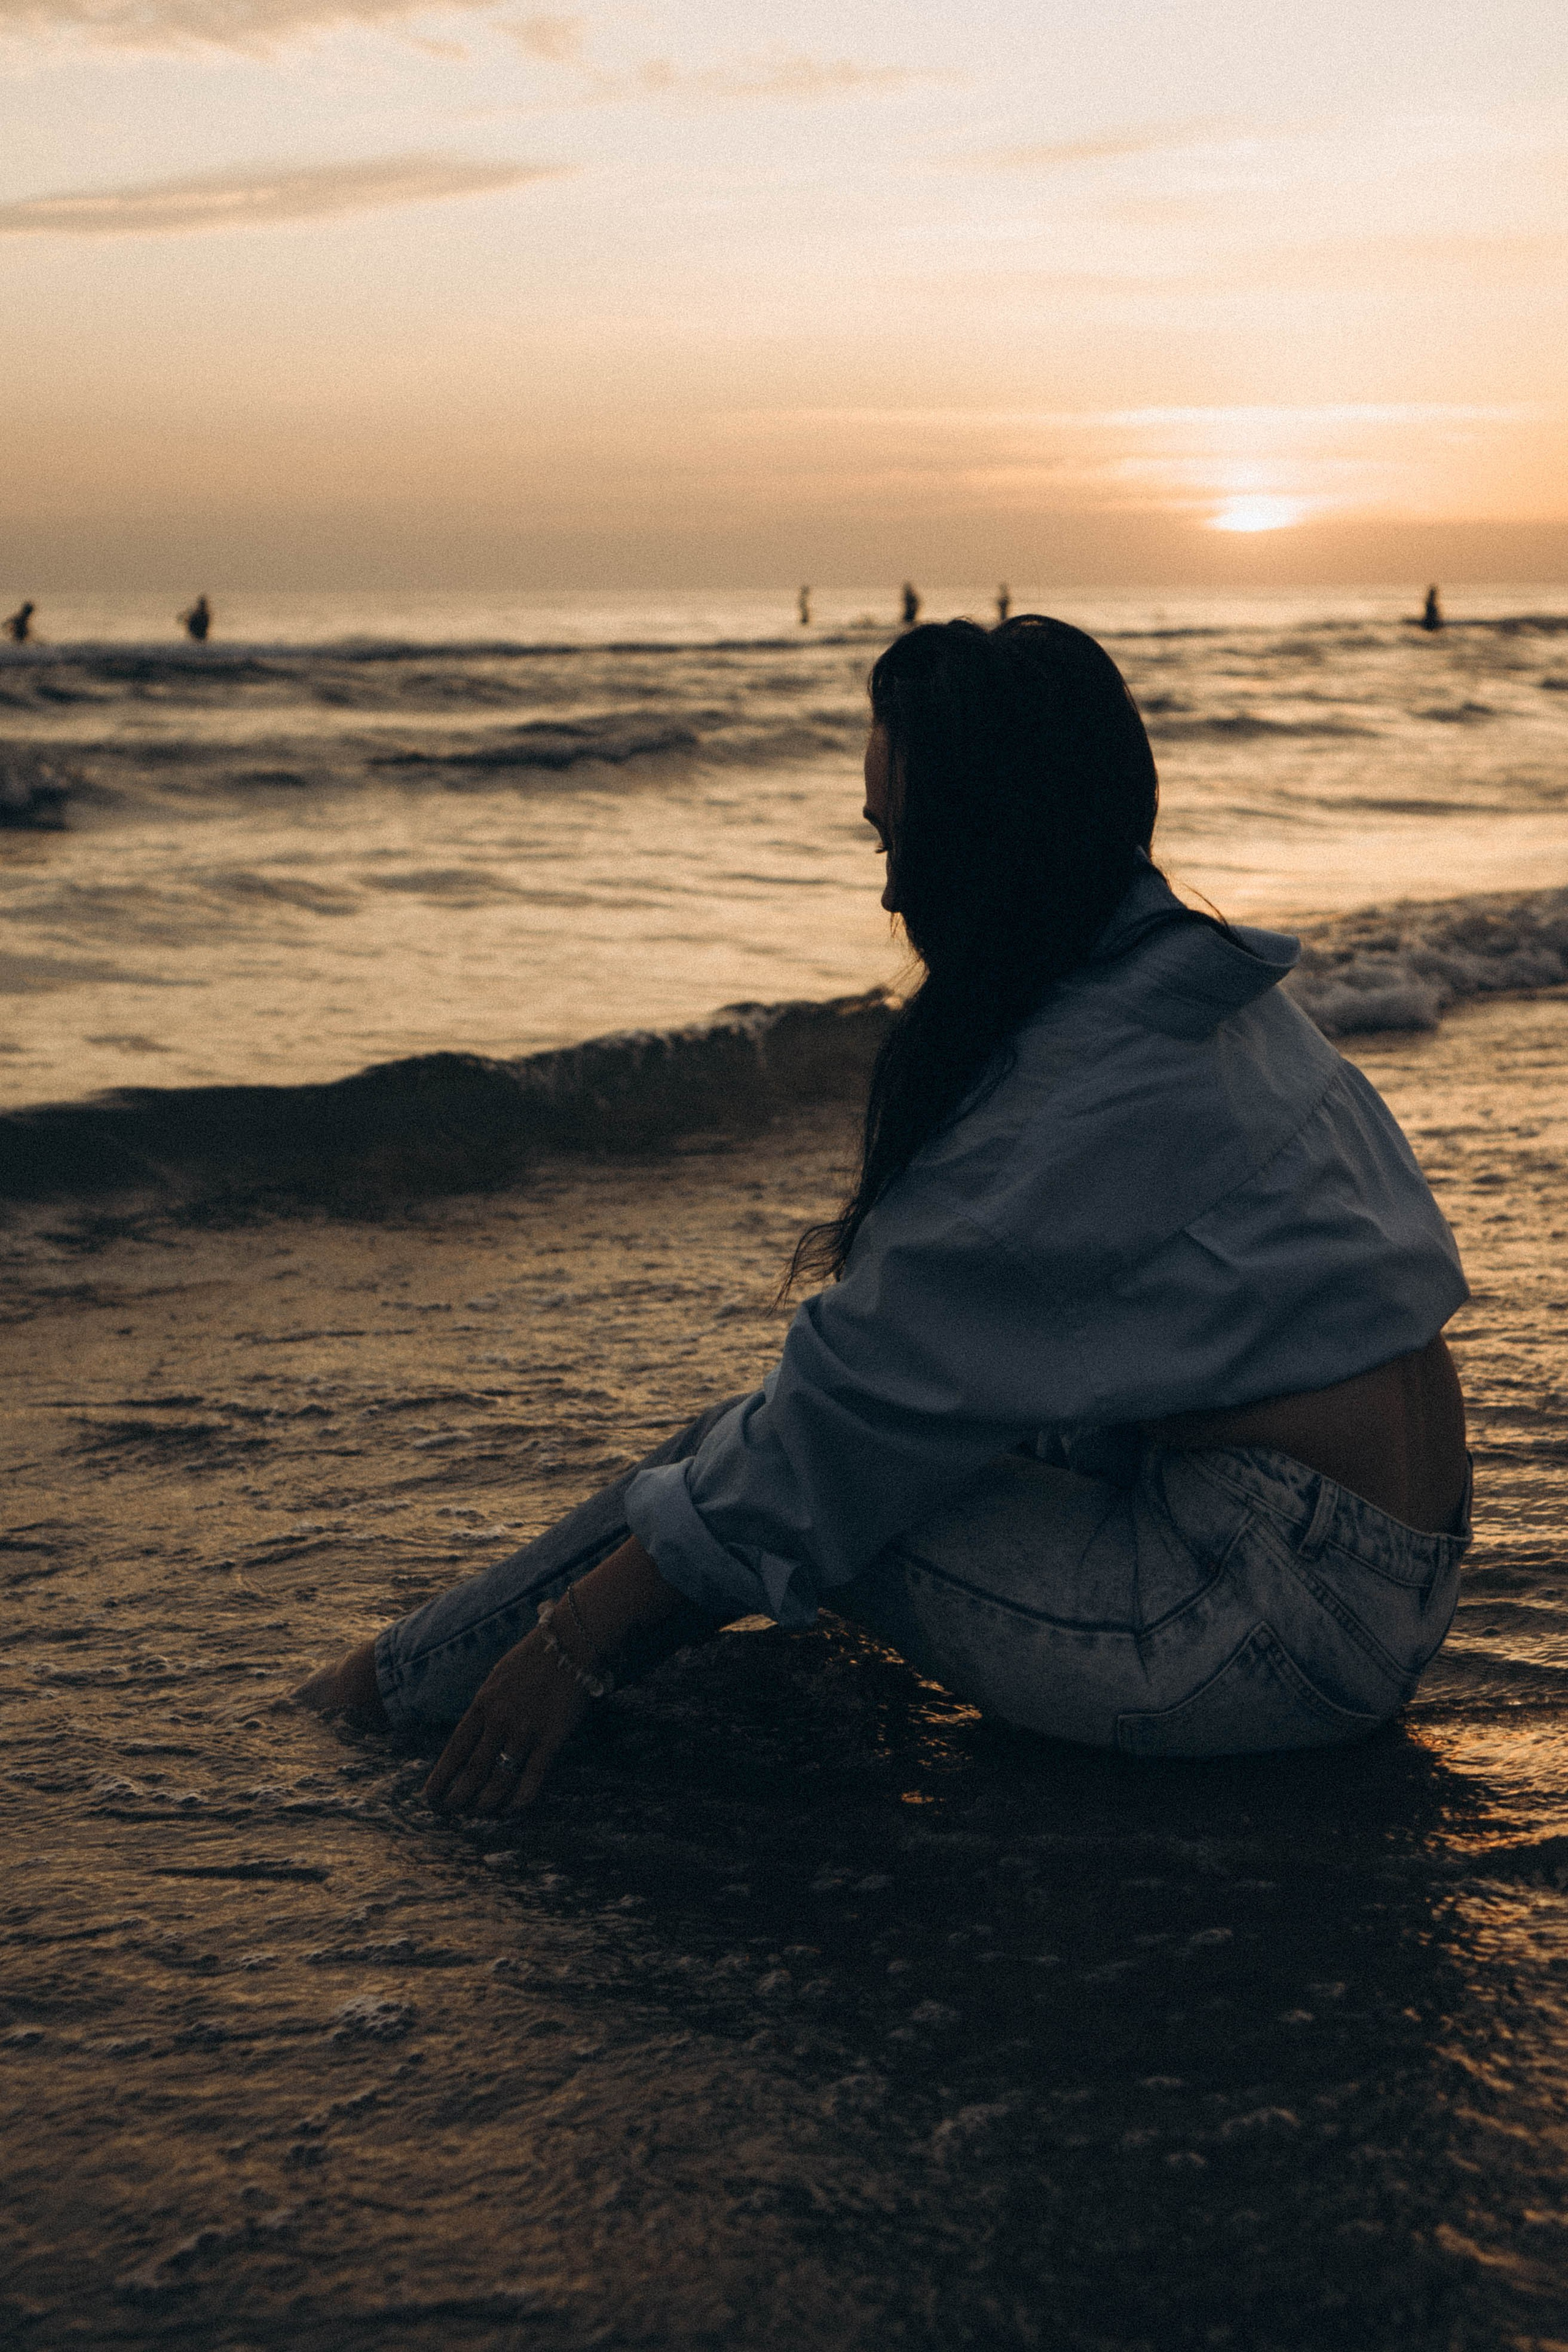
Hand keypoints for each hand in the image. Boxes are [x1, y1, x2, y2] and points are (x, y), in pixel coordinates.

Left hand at [424, 1626, 587, 1814]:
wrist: (568, 1644)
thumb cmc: (532, 1658)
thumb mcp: (497, 1677)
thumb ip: (485, 1704)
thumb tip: (474, 1731)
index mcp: (483, 1703)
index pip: (455, 1748)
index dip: (441, 1776)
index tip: (429, 1796)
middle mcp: (500, 1720)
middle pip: (474, 1768)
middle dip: (459, 1795)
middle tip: (451, 1811)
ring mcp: (526, 1730)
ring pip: (500, 1777)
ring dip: (486, 1801)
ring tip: (478, 1813)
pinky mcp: (551, 1737)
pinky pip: (533, 1775)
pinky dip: (522, 1796)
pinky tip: (513, 1809)